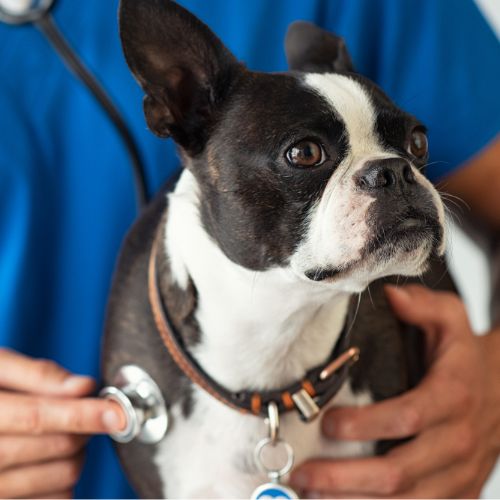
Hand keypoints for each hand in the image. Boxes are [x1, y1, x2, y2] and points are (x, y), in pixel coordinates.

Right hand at [0, 348, 125, 498]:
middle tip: (82, 413)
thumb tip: (83, 386)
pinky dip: (64, 482)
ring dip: (78, 454)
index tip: (117, 413)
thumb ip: (35, 375)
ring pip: (61, 478)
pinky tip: (51, 462)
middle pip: (58, 447)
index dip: (83, 414)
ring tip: (62, 435)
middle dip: (84, 428)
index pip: (37, 417)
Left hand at [290, 285, 499, 497]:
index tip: (327, 423)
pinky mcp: (460, 493)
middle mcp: (458, 441)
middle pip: (400, 471)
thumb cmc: (465, 354)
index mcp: (452, 396)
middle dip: (346, 478)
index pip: (407, 417)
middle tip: (303, 474)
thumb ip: (422, 305)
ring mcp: (461, 473)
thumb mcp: (451, 318)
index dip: (366, 425)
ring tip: (312, 498)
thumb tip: (390, 295)